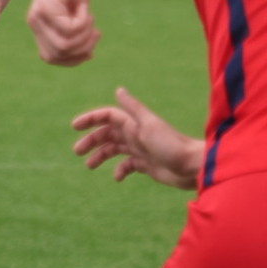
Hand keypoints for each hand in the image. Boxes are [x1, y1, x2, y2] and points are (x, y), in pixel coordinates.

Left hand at [26, 0, 98, 64]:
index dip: (73, 59)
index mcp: (38, 27)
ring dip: (84, 36)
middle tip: (96, 32)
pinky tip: (84, 7)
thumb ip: (72, 34)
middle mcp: (34, 23)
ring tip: (91, 19)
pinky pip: (70, 28)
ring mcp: (39, 15)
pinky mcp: (47, 6)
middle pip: (59, 54)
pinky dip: (83, 21)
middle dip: (82, 49)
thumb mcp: (74, 14)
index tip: (91, 48)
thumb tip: (84, 57)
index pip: (52, 58)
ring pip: (65, 44)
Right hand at [72, 87, 201, 188]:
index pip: (108, 116)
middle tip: (77, 151)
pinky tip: (117, 178)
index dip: (91, 119)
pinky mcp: (146, 165)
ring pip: (114, 150)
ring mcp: (140, 150)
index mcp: (134, 123)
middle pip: (107, 134)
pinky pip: (127, 166)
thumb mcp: (148, 125)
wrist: (192, 166)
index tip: (75, 127)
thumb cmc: (170, 144)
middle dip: (91, 141)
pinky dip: (120, 170)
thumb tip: (118, 89)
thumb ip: (133, 108)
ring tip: (89, 166)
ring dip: (100, 156)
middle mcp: (135, 134)